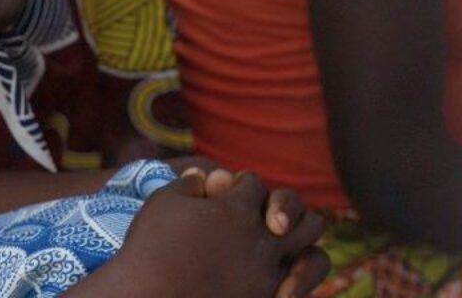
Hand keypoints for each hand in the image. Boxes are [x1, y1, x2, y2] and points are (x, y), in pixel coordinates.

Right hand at [103, 169, 327, 297]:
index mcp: (237, 210)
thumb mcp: (163, 202)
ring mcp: (269, 276)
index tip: (223, 194)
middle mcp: (262, 241)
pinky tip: (279, 281)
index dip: (238, 186)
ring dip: (300, 245)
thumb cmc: (149, 248)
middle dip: (283, 208)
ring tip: (281, 248)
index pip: (254, 184)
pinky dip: (297, 282)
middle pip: (297, 212)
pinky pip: (301, 291)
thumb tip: (203, 176)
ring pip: (315, 255)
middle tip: (261, 218)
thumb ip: (188, 184)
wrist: (146, 297)